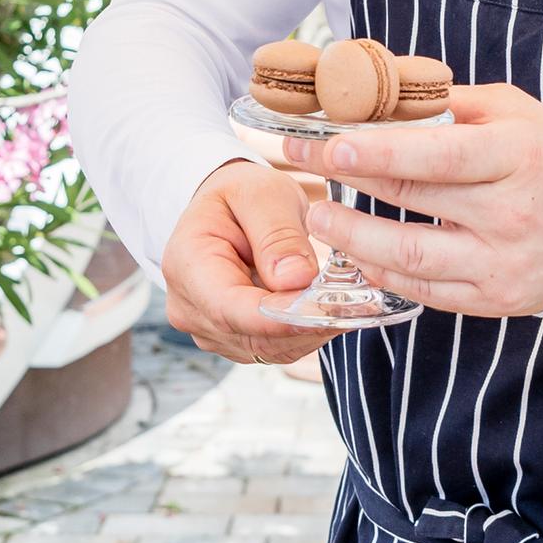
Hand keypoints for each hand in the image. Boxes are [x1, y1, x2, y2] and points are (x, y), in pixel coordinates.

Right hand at [162, 160, 341, 365]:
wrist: (228, 209)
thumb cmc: (241, 195)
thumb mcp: (261, 194)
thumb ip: (277, 234)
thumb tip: (296, 279)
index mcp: (187, 265)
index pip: (230, 308)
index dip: (279, 317)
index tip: (325, 309)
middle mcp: (189, 307)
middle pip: (252, 334)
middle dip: (305, 323)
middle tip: (356, 305)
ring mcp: (209, 330)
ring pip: (268, 347)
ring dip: (310, 331)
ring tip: (349, 304)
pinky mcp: (234, 340)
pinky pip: (275, 348)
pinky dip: (305, 333)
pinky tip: (329, 310)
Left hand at [307, 82, 542, 316]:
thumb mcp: (515, 113)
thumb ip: (449, 105)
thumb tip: (379, 92)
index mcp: (516, 155)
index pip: (434, 154)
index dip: (374, 149)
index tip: (326, 142)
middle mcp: (509, 212)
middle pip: (411, 196)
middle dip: (344, 177)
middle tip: (298, 161)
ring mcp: (501, 262)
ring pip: (409, 254)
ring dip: (352, 236)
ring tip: (317, 217)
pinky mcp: (495, 299)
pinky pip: (424, 289)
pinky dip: (383, 271)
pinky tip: (357, 252)